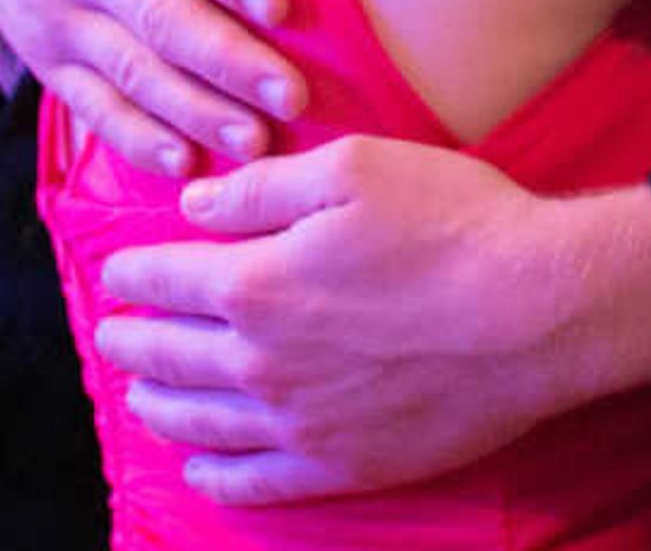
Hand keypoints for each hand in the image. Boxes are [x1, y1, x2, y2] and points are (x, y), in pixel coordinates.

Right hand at [0, 0, 302, 174]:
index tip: (280, 0)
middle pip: (155, 11)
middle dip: (224, 57)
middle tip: (295, 91)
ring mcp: (51, 10)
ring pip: (128, 69)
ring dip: (193, 109)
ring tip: (259, 141)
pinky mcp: (46, 53)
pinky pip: (91, 103)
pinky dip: (136, 137)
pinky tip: (186, 166)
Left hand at [94, 144, 650, 505]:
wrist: (537, 311)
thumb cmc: (452, 224)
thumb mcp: (353, 169)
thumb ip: (262, 189)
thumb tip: (194, 206)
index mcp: (256, 282)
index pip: (164, 280)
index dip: (132, 275)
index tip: (117, 275)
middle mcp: (261, 361)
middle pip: (169, 357)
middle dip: (131, 344)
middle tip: (113, 338)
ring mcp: (299, 422)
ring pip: (199, 423)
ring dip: (160, 407)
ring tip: (142, 397)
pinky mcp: (343, 464)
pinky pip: (255, 482)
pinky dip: (216, 475)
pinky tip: (201, 467)